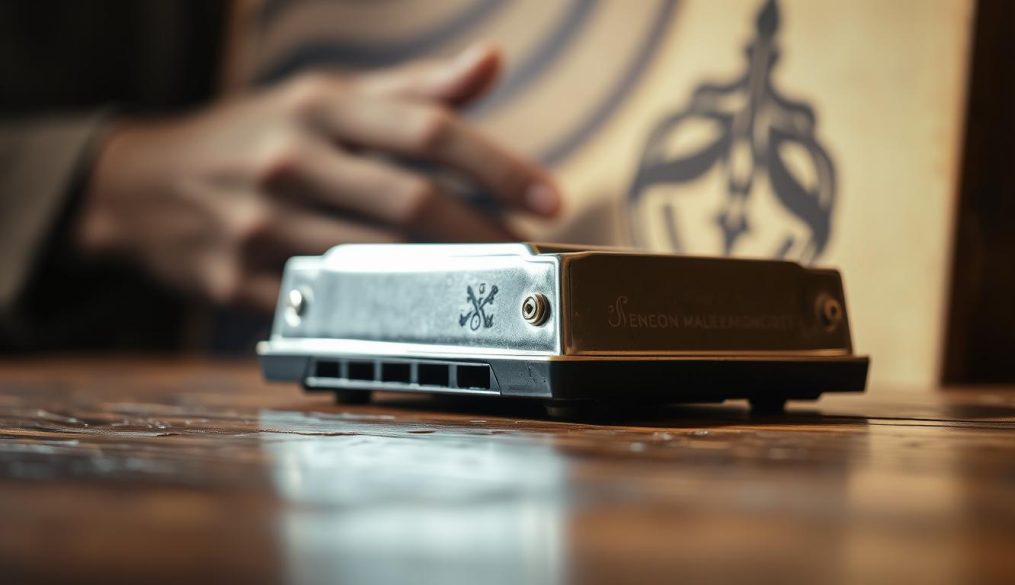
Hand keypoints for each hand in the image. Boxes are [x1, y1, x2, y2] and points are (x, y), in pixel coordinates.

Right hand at [76, 44, 561, 310]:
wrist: (140, 184)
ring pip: (376, 262)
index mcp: (317, 106)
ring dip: (444, 278)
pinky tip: (417, 316)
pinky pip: (327, 305)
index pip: (426, 130)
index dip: (498, 165)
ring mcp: (260, 226)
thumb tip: (491, 63)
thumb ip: (410, 89)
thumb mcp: (323, 95)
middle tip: (530, 256)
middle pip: (409, 203)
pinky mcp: (239, 283)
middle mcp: (290, 161)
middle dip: (483, 234)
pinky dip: (380, 313)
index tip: (552, 198)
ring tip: (489, 283)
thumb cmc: (254, 133)